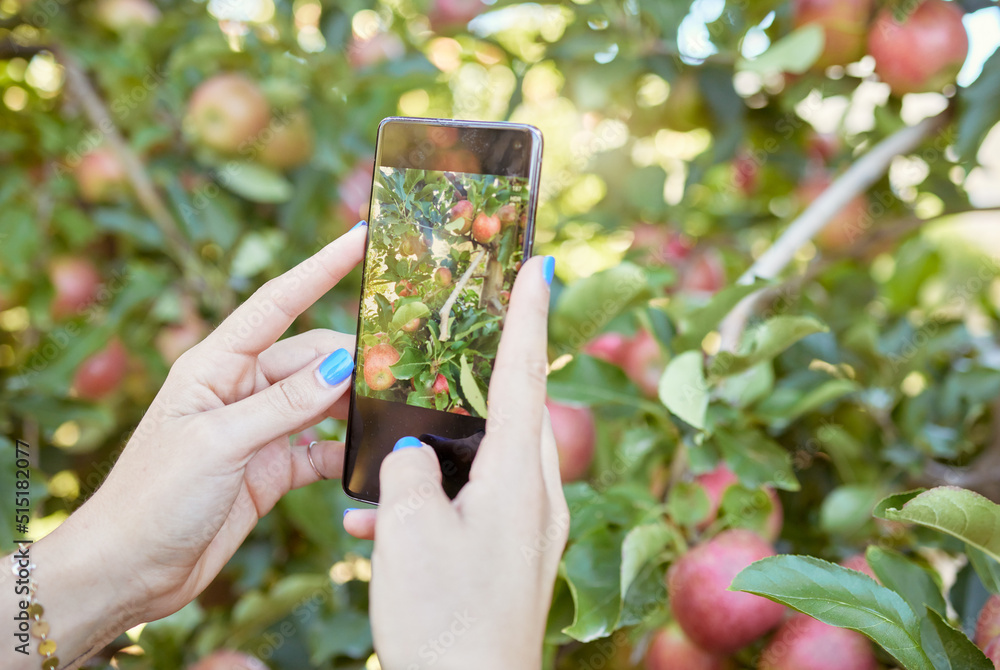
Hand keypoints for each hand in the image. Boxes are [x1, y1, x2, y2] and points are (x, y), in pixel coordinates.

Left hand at [31, 225, 366, 651]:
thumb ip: (284, 404)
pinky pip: (321, 447)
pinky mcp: (272, 467)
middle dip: (351, 359)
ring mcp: (258, 428)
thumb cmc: (156, 496)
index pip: (276, 304)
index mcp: (214, 365)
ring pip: (321, 400)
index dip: (319, 268)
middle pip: (310, 357)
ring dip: (353, 404)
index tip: (360, 238)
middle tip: (398, 368)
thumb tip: (341, 367)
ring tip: (394, 406)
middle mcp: (239, 389)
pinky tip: (369, 456)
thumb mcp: (220, 442)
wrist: (133, 568)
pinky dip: (344, 450)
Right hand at [344, 255, 567, 669]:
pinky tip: (376, 526)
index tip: (541, 263)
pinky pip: (472, 508)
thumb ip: (406, 473)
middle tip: (463, 334)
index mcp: (519, 476)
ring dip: (437, 456)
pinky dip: (431, 505)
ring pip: (482, 463)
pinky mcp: (509, 558)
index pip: (526, 372)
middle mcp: (536, 496)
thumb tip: (413, 456)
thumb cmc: (444, 616)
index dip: (529, 312)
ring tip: (386, 463)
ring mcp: (527, 529)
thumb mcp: (408, 531)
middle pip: (511, 411)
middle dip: (483, 373)